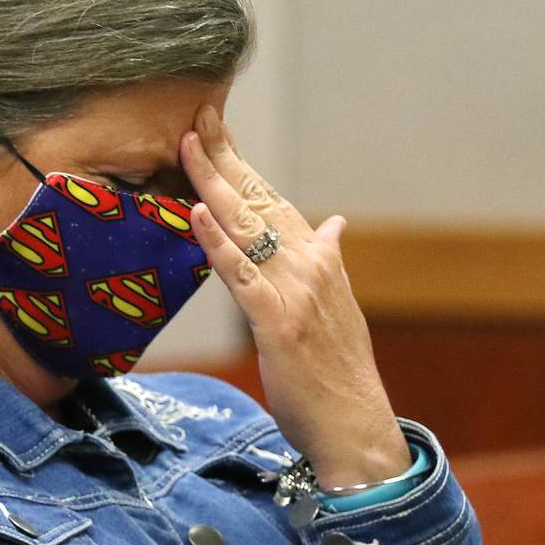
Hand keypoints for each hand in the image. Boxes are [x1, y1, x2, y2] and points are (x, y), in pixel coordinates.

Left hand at [179, 106, 410, 487]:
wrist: (356, 426)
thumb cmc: (335, 372)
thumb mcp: (334, 307)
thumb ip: (327, 260)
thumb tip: (334, 223)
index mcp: (318, 259)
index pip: (273, 199)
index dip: (242, 163)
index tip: (215, 130)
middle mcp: (310, 264)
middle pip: (258, 200)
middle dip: (225, 157)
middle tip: (196, 118)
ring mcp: (295, 291)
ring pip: (248, 227)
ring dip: (215, 184)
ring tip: (188, 147)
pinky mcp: (278, 323)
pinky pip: (242, 275)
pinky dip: (218, 242)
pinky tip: (197, 213)